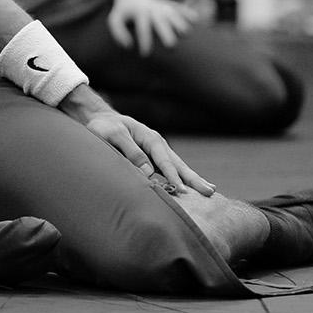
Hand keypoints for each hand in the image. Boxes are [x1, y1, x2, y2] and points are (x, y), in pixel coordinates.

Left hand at [62, 90, 214, 195]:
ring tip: (210, 190)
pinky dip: (183, 177)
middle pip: (178, 164)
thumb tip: (148, 172)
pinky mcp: (154, 158)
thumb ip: (130, 151)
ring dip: (193, 179)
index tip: (183, 190)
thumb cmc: (105, 128)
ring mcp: (158, 151)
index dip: (173, 176)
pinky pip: (171, 169)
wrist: (102, 120)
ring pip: (178, 167)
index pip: (164, 161)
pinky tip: (193, 187)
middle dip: (193, 179)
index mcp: (150, 138)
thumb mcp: (113, 136)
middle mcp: (158, 145)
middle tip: (210, 192)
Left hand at [107, 0, 193, 55]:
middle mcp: (153, 9)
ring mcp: (164, 6)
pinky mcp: (171, 5)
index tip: (145, 54)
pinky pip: (182, 8)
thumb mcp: (115, 19)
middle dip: (166, 34)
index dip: (144, 42)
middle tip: (171, 47)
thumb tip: (129, 46)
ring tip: (186, 35)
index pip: (142, 28)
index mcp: (140, 13)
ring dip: (180, 24)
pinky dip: (189, 14)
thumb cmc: (123, 12)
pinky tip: (196, 21)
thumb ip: (118, 32)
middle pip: (162, 21)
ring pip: (175, 15)